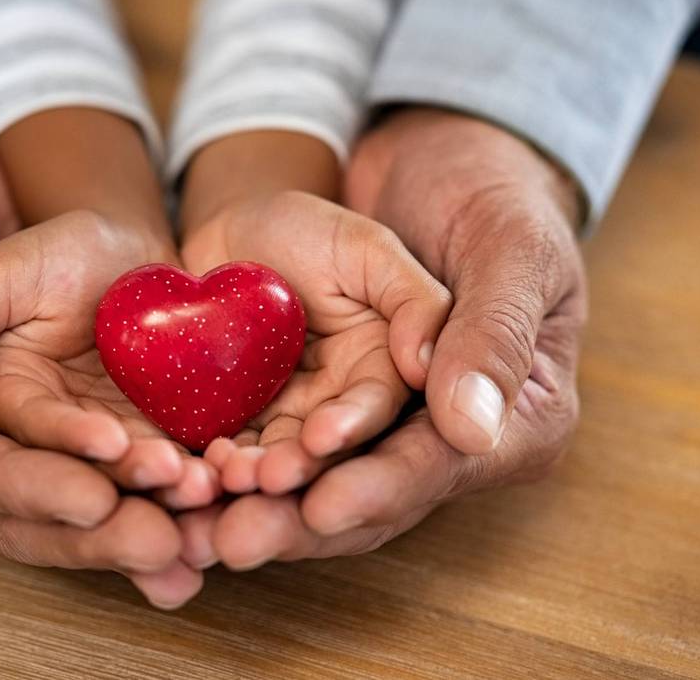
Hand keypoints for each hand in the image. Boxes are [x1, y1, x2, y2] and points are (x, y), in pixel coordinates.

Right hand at [0, 37, 198, 608]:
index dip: (34, 489)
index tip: (97, 498)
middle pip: (30, 509)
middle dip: (103, 529)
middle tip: (170, 540)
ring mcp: (11, 433)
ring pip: (81, 494)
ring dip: (144, 514)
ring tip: (208, 525)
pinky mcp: (62, 409)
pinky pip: (116, 457)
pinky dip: (164, 484)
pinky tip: (216, 503)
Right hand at [0, 211, 222, 510]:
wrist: (133, 259)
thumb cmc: (60, 254)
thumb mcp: (4, 268)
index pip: (6, 456)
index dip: (45, 469)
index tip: (105, 449)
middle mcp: (38, 452)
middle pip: (59, 507)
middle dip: (107, 525)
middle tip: (158, 530)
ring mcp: (97, 461)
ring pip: (119, 506)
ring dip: (158, 513)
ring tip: (202, 494)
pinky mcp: (148, 456)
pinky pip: (166, 492)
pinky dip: (192, 502)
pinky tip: (224, 499)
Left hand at [179, 191, 450, 494]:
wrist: (231, 235)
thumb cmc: (307, 230)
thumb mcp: (367, 249)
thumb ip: (414, 301)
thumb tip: (427, 367)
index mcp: (384, 370)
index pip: (379, 410)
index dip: (353, 428)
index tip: (322, 439)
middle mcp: (341, 405)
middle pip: (326, 452)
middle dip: (298, 469)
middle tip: (266, 479)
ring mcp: (287, 418)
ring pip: (276, 459)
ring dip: (254, 476)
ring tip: (228, 476)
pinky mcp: (240, 422)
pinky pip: (230, 449)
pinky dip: (214, 463)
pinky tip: (196, 466)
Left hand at [187, 108, 586, 570]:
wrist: (424, 159)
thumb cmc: (487, 195)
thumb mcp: (506, 248)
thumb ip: (490, 332)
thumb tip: (471, 429)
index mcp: (516, 417)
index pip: (437, 466)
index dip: (375, 489)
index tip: (319, 507)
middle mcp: (442, 437)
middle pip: (367, 493)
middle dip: (297, 520)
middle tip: (234, 541)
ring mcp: (377, 424)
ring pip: (313, 481)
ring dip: (254, 504)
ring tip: (195, 522)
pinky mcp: (322, 402)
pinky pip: (274, 442)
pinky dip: (231, 464)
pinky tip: (183, 479)